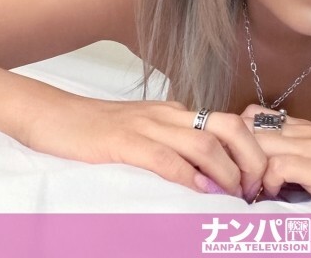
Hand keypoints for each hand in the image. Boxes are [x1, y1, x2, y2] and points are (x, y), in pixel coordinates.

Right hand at [26, 96, 266, 200]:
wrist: (51, 115)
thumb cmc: (96, 130)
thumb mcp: (144, 133)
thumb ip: (173, 147)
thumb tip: (206, 177)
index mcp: (177, 113)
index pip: (230, 124)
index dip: (253, 152)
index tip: (258, 182)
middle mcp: (169, 115)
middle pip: (230, 127)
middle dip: (252, 158)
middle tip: (254, 190)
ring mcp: (148, 125)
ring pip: (205, 141)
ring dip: (228, 172)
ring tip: (234, 196)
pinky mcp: (123, 141)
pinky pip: (166, 156)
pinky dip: (188, 175)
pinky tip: (200, 191)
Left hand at [241, 104, 310, 211]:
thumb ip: (286, 155)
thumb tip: (249, 165)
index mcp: (301, 126)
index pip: (252, 115)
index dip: (235, 136)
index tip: (231, 159)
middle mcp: (305, 131)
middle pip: (250, 128)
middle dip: (235, 154)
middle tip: (233, 178)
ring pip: (260, 145)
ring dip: (249, 170)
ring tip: (251, 189)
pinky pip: (278, 166)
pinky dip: (268, 182)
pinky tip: (273, 194)